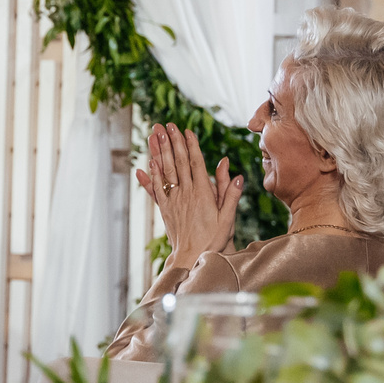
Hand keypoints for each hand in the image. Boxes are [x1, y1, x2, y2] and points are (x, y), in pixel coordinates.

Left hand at [134, 123, 240, 271]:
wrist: (192, 257)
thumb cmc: (213, 239)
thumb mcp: (228, 218)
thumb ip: (231, 195)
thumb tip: (236, 175)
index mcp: (202, 194)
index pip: (195, 163)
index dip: (190, 145)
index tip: (186, 130)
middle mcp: (185, 194)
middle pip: (178, 163)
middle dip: (172, 142)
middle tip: (166, 125)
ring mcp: (173, 200)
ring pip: (164, 172)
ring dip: (159, 152)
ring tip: (153, 135)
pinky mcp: (164, 208)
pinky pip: (156, 188)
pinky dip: (151, 175)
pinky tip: (147, 163)